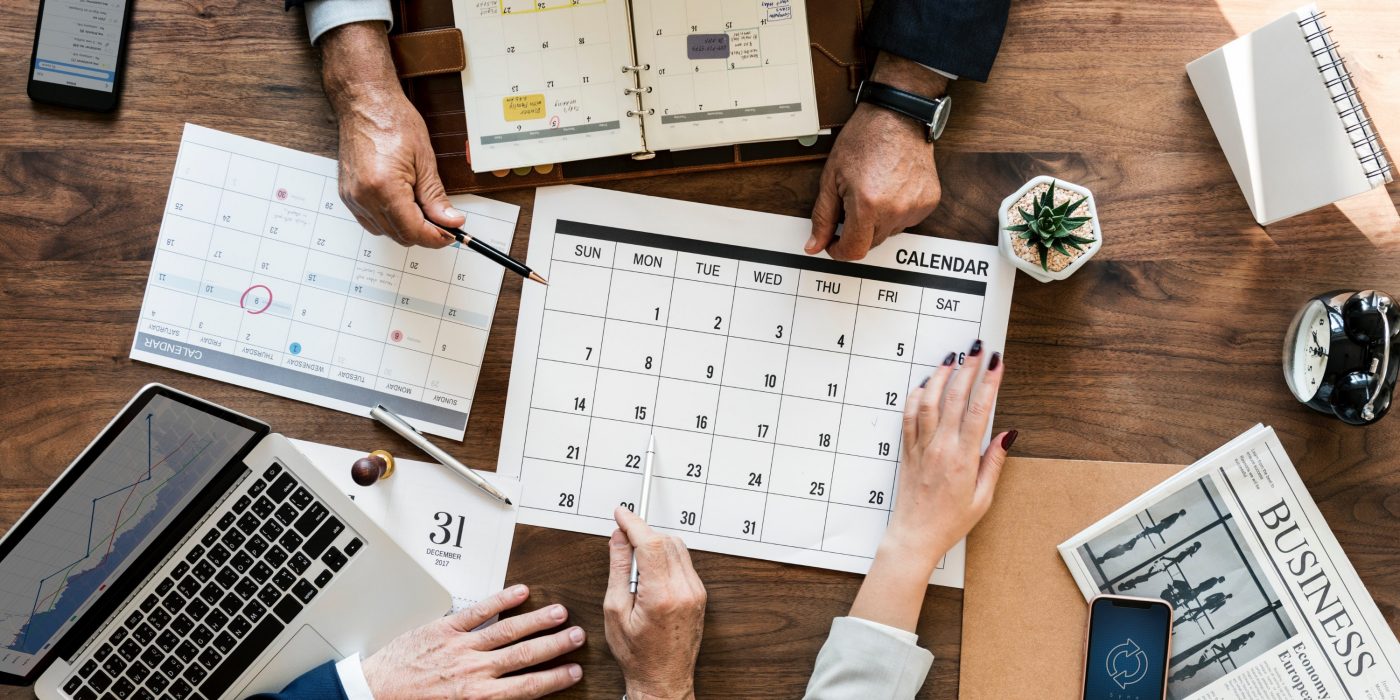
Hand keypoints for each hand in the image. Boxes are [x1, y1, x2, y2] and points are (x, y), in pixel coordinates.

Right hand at [319, 22, 462, 247]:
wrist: (364, 103)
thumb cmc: (393, 121)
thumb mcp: (424, 160)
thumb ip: (436, 197)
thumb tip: (450, 221)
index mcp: (384, 187)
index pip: (413, 231)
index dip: (436, 237)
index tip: (451, 234)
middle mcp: (363, 196)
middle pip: (399, 236)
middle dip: (424, 233)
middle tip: (443, 220)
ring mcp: (352, 197)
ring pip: (385, 232)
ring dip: (406, 227)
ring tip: (422, 207)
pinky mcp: (348, 195)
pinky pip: (371, 222)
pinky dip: (389, 221)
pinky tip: (402, 205)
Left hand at [361, 584, 584, 698]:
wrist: (374, 695)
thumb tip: (513, 698)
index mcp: (477, 697)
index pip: (527, 687)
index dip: (554, 678)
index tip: (573, 670)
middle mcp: (473, 672)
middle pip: (524, 655)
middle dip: (555, 645)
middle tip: (577, 636)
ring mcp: (460, 647)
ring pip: (507, 631)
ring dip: (536, 622)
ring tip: (559, 613)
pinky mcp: (444, 628)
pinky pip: (477, 612)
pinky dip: (500, 601)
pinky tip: (520, 593)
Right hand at [603, 506, 705, 699]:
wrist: (663, 679)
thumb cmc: (637, 653)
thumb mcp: (615, 610)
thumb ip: (618, 569)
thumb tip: (619, 539)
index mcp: (662, 595)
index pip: (650, 542)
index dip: (633, 523)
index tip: (621, 513)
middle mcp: (685, 590)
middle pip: (666, 540)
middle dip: (643, 535)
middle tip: (622, 543)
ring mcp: (696, 592)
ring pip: (677, 547)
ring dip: (655, 545)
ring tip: (635, 568)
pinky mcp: (700, 594)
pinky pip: (684, 562)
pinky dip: (666, 558)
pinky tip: (651, 575)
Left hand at [806, 52, 947, 260]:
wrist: (897, 116)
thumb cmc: (865, 138)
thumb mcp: (831, 177)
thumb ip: (823, 216)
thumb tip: (814, 244)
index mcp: (868, 204)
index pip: (854, 251)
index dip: (839, 250)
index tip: (834, 242)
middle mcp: (895, 209)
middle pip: (871, 243)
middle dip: (856, 231)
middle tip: (851, 204)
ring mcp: (915, 206)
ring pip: (889, 232)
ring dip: (877, 221)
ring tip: (873, 191)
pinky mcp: (929, 202)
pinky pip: (907, 220)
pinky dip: (896, 211)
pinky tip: (890, 189)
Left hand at [889, 342, 1010, 559]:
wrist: (914, 535)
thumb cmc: (950, 522)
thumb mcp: (983, 498)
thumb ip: (994, 462)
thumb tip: (1008, 434)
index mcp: (963, 459)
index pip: (978, 411)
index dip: (988, 383)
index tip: (996, 364)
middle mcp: (940, 448)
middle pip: (953, 398)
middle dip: (967, 369)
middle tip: (977, 349)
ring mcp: (921, 447)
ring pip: (928, 401)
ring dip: (940, 376)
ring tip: (951, 358)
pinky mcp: (908, 450)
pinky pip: (909, 417)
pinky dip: (916, 397)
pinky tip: (923, 385)